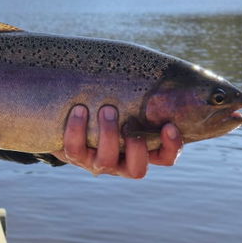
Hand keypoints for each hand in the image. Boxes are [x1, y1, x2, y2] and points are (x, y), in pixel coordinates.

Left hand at [60, 104, 181, 178]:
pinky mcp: (75, 157)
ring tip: (107, 109)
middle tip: (130, 120)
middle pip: (136, 170)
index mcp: (142, 152)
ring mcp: (98, 163)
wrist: (71, 114)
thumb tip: (160, 72)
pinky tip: (80, 109)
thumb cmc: (111, 103)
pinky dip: (76, 129)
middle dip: (135, 145)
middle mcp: (122, 164)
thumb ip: (144, 95)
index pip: (165, 158)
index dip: (171, 147)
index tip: (169, 125)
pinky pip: (74, 149)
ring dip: (108, 135)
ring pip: (105, 161)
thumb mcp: (130, 101)